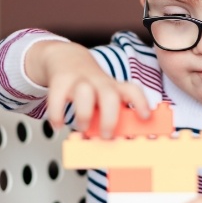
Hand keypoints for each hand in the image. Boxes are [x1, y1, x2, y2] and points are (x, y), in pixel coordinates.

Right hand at [25, 40, 149, 136]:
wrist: (67, 59)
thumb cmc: (90, 86)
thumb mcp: (104, 96)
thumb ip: (110, 117)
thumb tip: (116, 143)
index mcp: (113, 88)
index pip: (132, 91)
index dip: (140, 103)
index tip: (145, 116)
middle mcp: (98, 83)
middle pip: (109, 95)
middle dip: (110, 118)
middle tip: (106, 135)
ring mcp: (79, 81)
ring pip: (84, 92)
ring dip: (83, 114)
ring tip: (82, 126)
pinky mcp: (60, 81)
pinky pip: (56, 97)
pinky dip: (56, 115)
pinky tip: (58, 124)